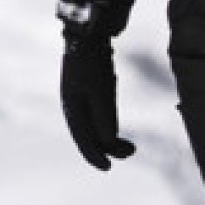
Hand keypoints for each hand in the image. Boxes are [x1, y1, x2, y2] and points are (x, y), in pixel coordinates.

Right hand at [60, 32, 135, 170]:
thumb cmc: (92, 63)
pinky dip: (109, 125)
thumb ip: (104, 116)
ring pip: (96, 127)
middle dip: (109, 148)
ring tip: (131, 147)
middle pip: (91, 136)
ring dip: (111, 138)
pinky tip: (119, 132)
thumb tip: (109, 142)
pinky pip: (100, 115)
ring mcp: (83, 99)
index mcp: (72, 109)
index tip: (108, 168)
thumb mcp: (100, 90)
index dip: (95, 156)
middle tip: (132, 152)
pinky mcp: (91, 91)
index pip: (83, 140)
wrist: (88, 36)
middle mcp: (75, 107)